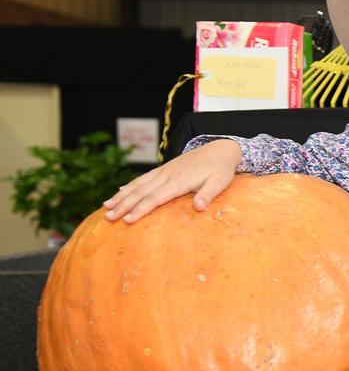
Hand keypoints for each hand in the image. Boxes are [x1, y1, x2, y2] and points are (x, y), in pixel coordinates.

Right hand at [104, 139, 241, 222]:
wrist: (219, 149)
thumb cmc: (221, 169)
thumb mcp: (220, 182)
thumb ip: (208, 194)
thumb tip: (198, 208)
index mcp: (179, 181)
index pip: (156, 198)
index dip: (141, 210)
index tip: (127, 221)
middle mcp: (167, 175)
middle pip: (141, 192)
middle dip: (123, 205)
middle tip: (107, 218)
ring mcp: (164, 171)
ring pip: (138, 184)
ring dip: (121, 196)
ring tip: (105, 207)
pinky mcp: (164, 169)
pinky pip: (143, 178)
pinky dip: (129, 186)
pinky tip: (119, 193)